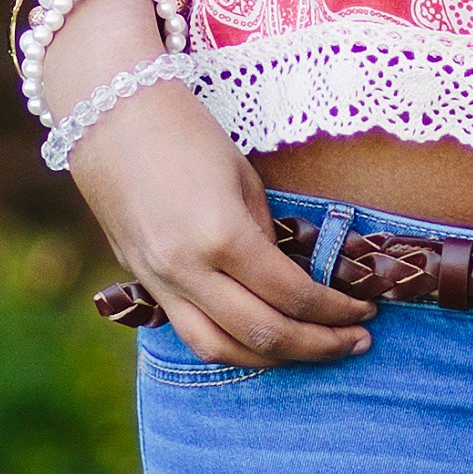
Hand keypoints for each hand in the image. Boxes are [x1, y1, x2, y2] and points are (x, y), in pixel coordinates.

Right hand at [66, 81, 371, 368]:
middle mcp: (187, 270)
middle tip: (356, 343)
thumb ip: (268, 237)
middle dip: (317, 345)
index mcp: (221, 236)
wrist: (108, 114)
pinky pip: (190, 332)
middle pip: (262, 334)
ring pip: (219, 349)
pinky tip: (261, 341)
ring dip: (273, 359)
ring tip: (312, 350)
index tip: (364, 312)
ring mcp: (158, 281)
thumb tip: (292, 280)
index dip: (334, 311)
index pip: (291, 295)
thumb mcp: (244, 179)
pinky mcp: (143, 281)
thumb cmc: (187, 131)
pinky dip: (230, 345)